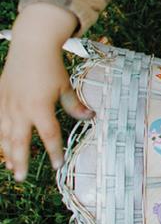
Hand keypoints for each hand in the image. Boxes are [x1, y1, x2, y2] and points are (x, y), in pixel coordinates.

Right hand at [1, 4, 91, 181]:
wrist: (31, 46)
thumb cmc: (51, 66)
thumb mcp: (66, 85)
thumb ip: (74, 105)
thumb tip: (89, 117)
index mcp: (40, 108)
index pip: (49, 136)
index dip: (54, 152)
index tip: (57, 164)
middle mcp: (20, 109)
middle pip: (20, 142)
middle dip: (21, 161)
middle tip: (21, 177)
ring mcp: (6, 105)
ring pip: (4, 135)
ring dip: (7, 152)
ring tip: (10, 167)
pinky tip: (1, 146)